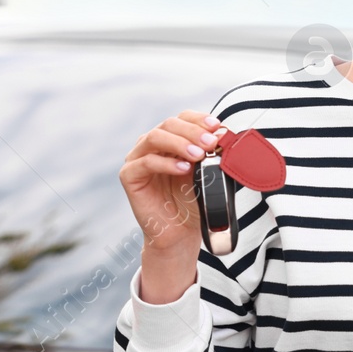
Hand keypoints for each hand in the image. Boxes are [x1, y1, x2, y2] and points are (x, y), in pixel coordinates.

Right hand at [118, 110, 223, 302]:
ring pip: (155, 137)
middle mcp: (151, 145)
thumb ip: (211, 154)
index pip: (182, 118)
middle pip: (168, 124)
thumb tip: (223, 134)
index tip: (217, 126)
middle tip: (211, 143)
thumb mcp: (206, 174)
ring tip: (198, 155)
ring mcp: (137, 158)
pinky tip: (183, 169)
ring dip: (179, 143)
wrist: (179, 233)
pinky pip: (146, 162)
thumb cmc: (193, 202)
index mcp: (170, 140)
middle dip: (192, 131)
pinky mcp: (129, 176)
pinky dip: (166, 163)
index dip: (198, 119)